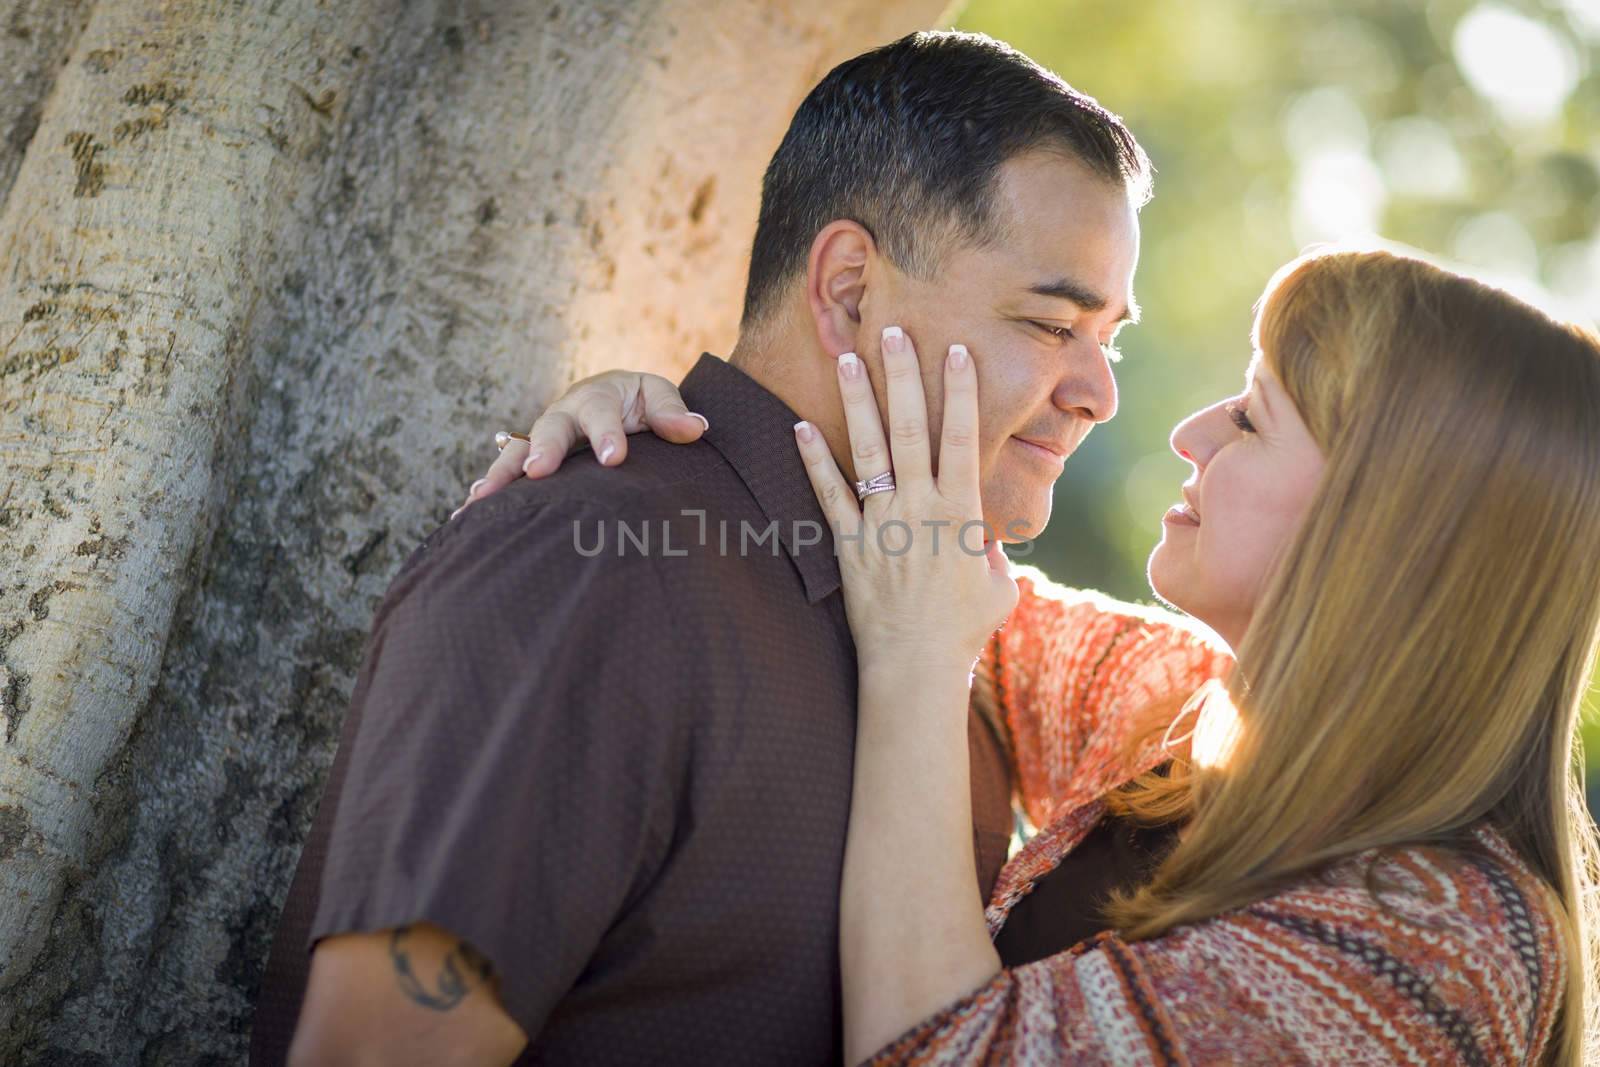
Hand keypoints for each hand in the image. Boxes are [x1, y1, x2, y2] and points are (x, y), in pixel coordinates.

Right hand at [451, 370, 707, 518]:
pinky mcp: (534, 458)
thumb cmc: (640, 402)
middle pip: (550, 427)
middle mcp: (564, 413)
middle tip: (538, 472)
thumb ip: (672, 414)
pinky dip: (490, 491)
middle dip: (544, 449)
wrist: (617, 399)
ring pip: (519, 451)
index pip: (602, 412)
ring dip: (502, 474)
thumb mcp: (658, 397)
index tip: (614, 459)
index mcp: (598, 396)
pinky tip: (467, 515)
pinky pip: (508, 473)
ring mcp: (544, 436)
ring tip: (482, 498)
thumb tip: (696, 428)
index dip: (607, 434)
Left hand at [793, 327, 1017, 675]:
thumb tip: (991, 543)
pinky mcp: (849, 546)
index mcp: (962, 513)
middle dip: (903, 377)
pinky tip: (797, 428)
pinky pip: (829, 496)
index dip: (961, 393)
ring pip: (868, 450)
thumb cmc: (962, 631)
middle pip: (912, 429)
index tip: (957, 351)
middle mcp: (921, 508)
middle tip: (893, 331)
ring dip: (858, 402)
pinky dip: (812, 462)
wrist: (915, 668)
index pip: (962, 439)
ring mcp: (882, 524)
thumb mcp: (996, 588)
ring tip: (847, 358)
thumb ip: (994, 556)